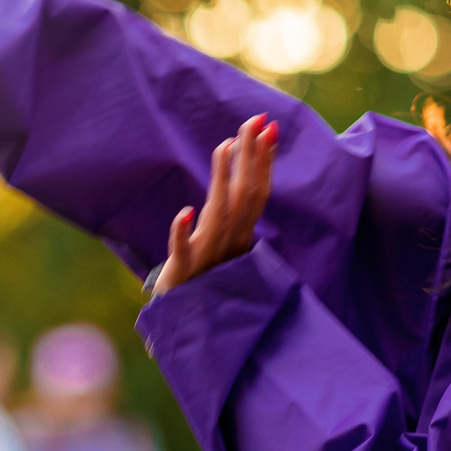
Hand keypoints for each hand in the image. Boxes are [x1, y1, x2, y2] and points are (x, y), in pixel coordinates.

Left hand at [155, 114, 278, 296]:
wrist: (192, 330)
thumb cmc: (207, 282)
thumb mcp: (224, 244)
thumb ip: (233, 212)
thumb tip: (240, 175)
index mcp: (240, 237)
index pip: (257, 193)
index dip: (263, 160)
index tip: (267, 126)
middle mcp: (230, 245)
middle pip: (245, 196)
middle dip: (251, 157)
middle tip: (256, 120)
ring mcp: (207, 259)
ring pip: (219, 216)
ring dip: (222, 180)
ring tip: (225, 146)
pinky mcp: (182, 274)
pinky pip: (183, 252)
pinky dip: (183, 234)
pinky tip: (184, 211)